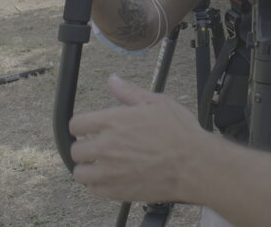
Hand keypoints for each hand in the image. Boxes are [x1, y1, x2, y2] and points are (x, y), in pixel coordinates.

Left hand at [70, 74, 208, 202]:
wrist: (194, 164)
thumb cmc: (179, 133)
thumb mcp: (157, 103)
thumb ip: (129, 93)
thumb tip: (113, 80)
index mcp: (113, 122)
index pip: (77, 124)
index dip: (81, 125)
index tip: (86, 128)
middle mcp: (107, 147)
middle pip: (76, 150)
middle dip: (84, 147)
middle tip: (95, 147)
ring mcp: (110, 171)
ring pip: (80, 173)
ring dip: (87, 168)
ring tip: (98, 165)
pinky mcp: (117, 191)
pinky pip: (94, 190)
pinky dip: (98, 185)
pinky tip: (109, 178)